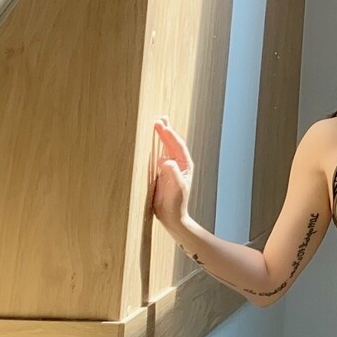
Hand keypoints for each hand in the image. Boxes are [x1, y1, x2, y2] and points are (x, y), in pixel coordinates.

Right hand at [150, 115, 193, 232]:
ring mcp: (170, 167)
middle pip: (172, 143)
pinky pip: (158, 155)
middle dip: (165, 131)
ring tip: (157, 123)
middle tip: (158, 119)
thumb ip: (172, 173)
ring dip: (161, 136)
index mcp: (185, 165)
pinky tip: (151, 141)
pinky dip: (155, 146)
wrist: (171, 217)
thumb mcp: (176, 188)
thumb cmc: (176, 204)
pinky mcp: (161, 172)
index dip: (169, 134)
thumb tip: (164, 159)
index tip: (161, 125)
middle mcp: (178, 164)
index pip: (177, 145)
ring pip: (166, 147)